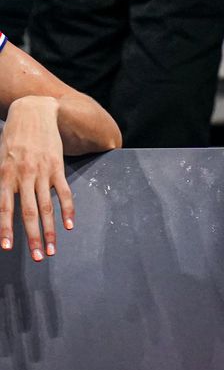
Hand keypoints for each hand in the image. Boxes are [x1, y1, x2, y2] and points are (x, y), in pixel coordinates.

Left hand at [0, 96, 74, 260]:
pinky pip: (64, 192)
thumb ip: (2, 181)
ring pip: (46, 207)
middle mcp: (23, 175)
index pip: (4, 208)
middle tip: (39, 257)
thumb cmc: (12, 137)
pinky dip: (68, 210)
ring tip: (53, 249)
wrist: (34, 111)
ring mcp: (42, 172)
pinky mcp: (57, 167)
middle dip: (33, 237)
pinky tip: (70, 225)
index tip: (7, 248)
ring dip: (51, 230)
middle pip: (28, 212)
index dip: (5, 229)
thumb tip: (2, 205)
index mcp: (4, 174)